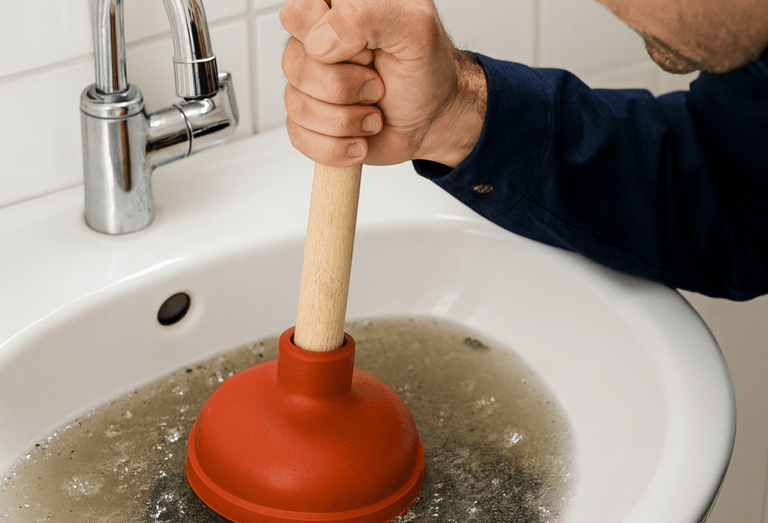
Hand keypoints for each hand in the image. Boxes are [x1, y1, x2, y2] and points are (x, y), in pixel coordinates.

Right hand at [280, 0, 486, 167]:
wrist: (433, 119)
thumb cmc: (425, 71)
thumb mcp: (415, 27)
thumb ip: (367, 14)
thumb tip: (320, 43)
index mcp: (333, 12)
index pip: (296, 14)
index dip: (328, 38)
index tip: (367, 50)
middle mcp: (314, 46)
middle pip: (294, 66)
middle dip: (346, 86)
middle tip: (377, 84)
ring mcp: (308, 86)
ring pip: (298, 106)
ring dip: (347, 120)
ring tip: (374, 113)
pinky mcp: (308, 123)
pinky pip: (301, 139)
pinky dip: (339, 146)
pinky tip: (361, 137)